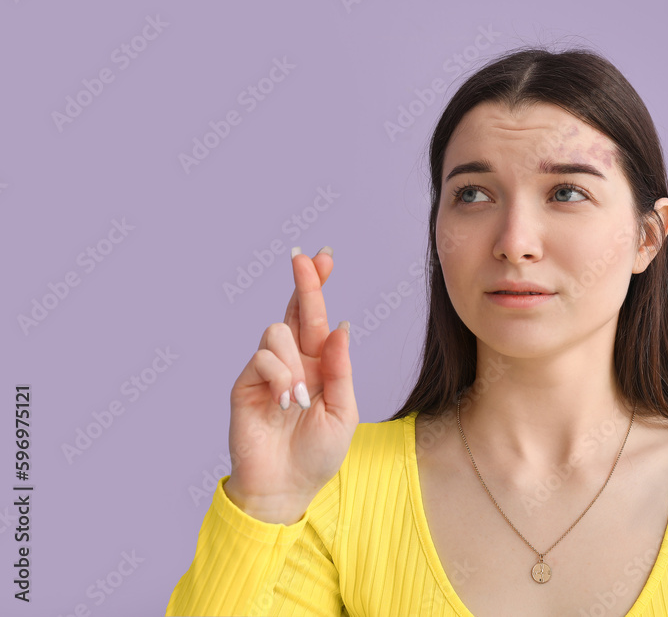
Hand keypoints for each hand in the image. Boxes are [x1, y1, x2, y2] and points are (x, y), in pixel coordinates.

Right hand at [224, 246, 357, 523]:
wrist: (287, 488)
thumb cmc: (317, 455)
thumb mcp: (342, 410)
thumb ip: (340, 369)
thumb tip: (340, 326)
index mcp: (318, 365)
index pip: (316, 318)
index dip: (317, 286)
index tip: (323, 256)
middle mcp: (292, 362)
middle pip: (295, 311)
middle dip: (303, 283)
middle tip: (305, 258)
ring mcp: (266, 372)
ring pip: (277, 333)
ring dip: (296, 362)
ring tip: (300, 399)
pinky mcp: (246, 385)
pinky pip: (263, 358)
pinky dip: (281, 376)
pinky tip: (286, 402)